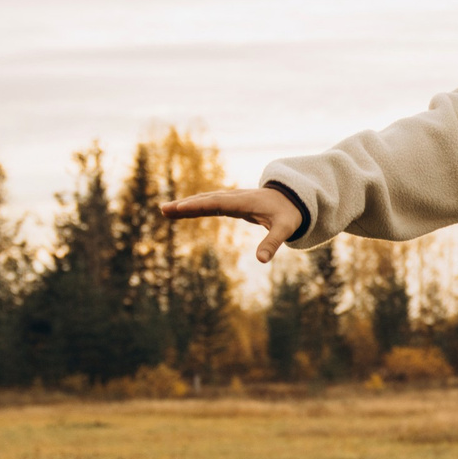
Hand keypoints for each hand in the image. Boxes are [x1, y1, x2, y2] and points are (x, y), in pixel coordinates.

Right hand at [160, 187, 302, 263]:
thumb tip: (262, 261)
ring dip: (186, 205)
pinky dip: (194, 207)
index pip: (218, 203)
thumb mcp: (285, 228)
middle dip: (185, 204)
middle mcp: (235, 198)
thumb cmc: (289, 213)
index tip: (181, 208)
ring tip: (165, 210)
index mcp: (245, 202)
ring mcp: (232, 199)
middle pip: (206, 200)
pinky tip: (181, 211)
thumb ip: (273, 243)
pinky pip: (209, 204)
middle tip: (164, 209)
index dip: (199, 205)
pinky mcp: (231, 204)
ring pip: (205, 200)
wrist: (293, 198)